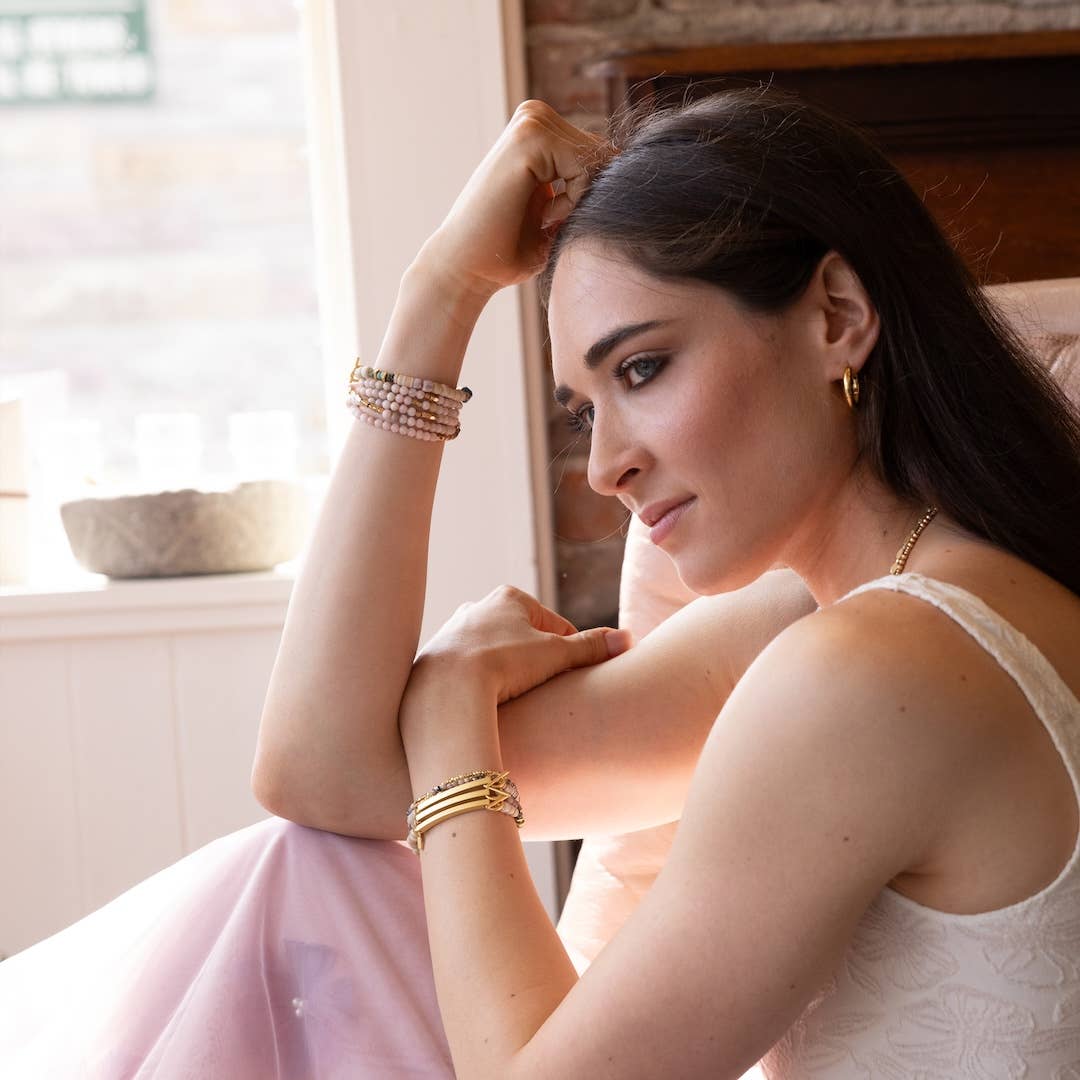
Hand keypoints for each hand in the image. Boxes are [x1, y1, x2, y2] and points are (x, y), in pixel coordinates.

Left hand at [408, 585, 631, 706]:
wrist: (445, 689)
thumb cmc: (504, 664)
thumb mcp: (556, 655)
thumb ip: (592, 647)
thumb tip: (628, 639)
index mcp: (509, 597)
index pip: (552, 625)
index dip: (569, 653)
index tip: (574, 677)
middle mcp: (476, 608)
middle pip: (521, 639)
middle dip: (535, 663)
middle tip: (547, 692)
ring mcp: (452, 633)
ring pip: (492, 656)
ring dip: (506, 675)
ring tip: (518, 703)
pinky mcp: (434, 660)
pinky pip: (467, 673)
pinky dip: (479, 687)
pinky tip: (488, 706)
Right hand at [415, 100, 609, 299]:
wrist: (468, 269)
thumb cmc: (511, 251)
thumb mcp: (562, 214)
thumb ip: (590, 189)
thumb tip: (636, 172)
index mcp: (542, 130)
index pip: (603, 154)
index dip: (593, 198)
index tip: (556, 221)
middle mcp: (535, 116)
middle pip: (606, 155)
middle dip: (589, 200)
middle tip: (549, 223)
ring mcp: (531, 121)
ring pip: (599, 161)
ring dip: (580, 202)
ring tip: (544, 221)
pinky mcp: (529, 136)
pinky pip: (586, 168)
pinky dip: (573, 203)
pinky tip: (542, 217)